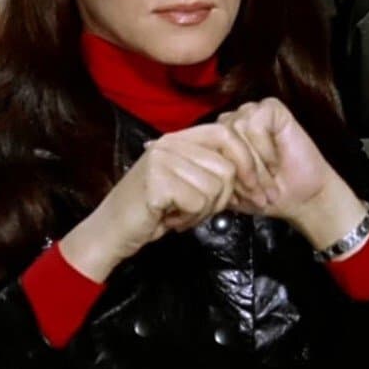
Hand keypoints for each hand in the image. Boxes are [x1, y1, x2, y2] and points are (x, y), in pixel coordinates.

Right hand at [58, 124, 259, 281]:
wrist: (110, 233)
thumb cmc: (153, 212)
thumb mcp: (187, 184)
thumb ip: (213, 170)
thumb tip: (254, 172)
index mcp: (179, 139)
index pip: (228, 135)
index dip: (248, 163)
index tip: (258, 190)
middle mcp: (170, 143)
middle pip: (227, 167)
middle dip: (225, 198)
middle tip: (203, 212)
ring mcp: (162, 159)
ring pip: (215, 187)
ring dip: (203, 211)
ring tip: (180, 215)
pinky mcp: (157, 180)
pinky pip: (198, 201)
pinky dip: (190, 219)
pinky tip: (170, 219)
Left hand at [218, 99, 367, 249]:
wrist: (303, 197)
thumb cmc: (268, 195)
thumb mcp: (230, 191)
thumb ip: (212, 176)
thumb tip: (195, 173)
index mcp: (217, 140)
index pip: (204, 148)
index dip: (222, 175)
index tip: (238, 198)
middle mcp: (231, 123)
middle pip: (220, 140)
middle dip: (239, 172)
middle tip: (257, 192)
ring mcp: (250, 113)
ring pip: (237, 131)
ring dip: (255, 163)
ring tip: (268, 180)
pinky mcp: (270, 108)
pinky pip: (256, 123)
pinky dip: (265, 147)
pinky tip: (275, 161)